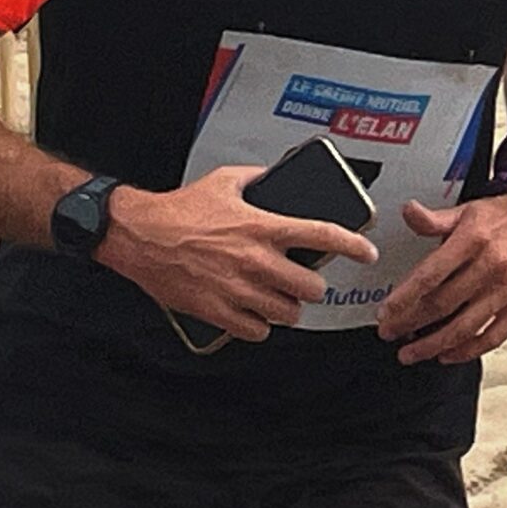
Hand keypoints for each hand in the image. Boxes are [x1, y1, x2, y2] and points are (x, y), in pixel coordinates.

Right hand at [100, 166, 379, 344]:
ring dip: (289, 309)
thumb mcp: (226, 180)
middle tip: (306, 283)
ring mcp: (237, 289)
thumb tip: (274, 176)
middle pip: (310, 287)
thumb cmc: (179, 209)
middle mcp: (255, 260)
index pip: (323, 235)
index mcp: (263, 226)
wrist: (139, 235)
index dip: (353, 246)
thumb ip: (258, 177)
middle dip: (313, 287)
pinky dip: (260, 326)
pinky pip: (255, 331)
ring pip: (287, 313)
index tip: (367, 253)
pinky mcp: (216, 311)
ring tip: (282, 300)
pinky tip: (256, 316)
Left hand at [377, 194, 506, 365]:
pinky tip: (448, 354)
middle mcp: (492, 264)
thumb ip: (434, 219)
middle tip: (390, 333)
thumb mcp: (466, 210)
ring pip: (464, 327)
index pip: (430, 275)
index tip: (386, 313)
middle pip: (442, 304)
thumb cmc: (504, 217)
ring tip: (411, 352)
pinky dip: (467, 351)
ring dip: (432, 345)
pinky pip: (493, 337)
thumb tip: (408, 212)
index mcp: (473, 239)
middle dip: (410, 324)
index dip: (404, 298)